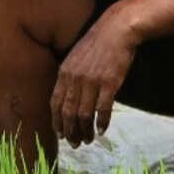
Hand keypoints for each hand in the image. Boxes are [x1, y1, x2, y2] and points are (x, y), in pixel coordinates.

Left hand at [50, 8, 136, 147]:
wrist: (117, 30)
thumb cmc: (99, 43)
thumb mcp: (76, 57)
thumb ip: (70, 75)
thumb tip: (69, 95)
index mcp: (64, 72)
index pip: (56, 103)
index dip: (56, 121)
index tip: (59, 133)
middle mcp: (75, 79)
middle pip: (68, 112)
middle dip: (69, 131)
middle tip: (74, 143)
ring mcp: (92, 81)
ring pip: (84, 114)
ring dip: (85, 131)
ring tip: (88, 140)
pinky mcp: (109, 83)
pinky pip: (102, 109)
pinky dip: (102, 122)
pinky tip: (102, 130)